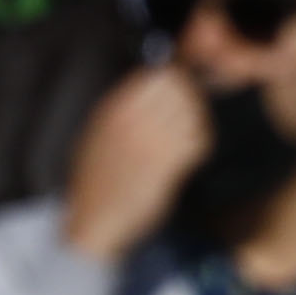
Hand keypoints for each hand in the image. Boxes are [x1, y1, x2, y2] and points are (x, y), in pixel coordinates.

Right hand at [61, 62, 211, 261]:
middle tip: (189, 116)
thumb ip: (124, 108)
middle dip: (190, 99)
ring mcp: (151, 142)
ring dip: (197, 122)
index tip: (178, 95)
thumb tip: (154, 82)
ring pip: (192, 113)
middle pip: (179, 89)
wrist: (95, 219)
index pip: (158, 75)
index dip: (174, 83)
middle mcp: (133, 121)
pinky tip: (190, 155)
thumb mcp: (100, 133)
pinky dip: (200, 145)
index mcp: (115, 110)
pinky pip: (197, 142)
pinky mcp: (167, 167)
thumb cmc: (97, 179)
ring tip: (189, 137)